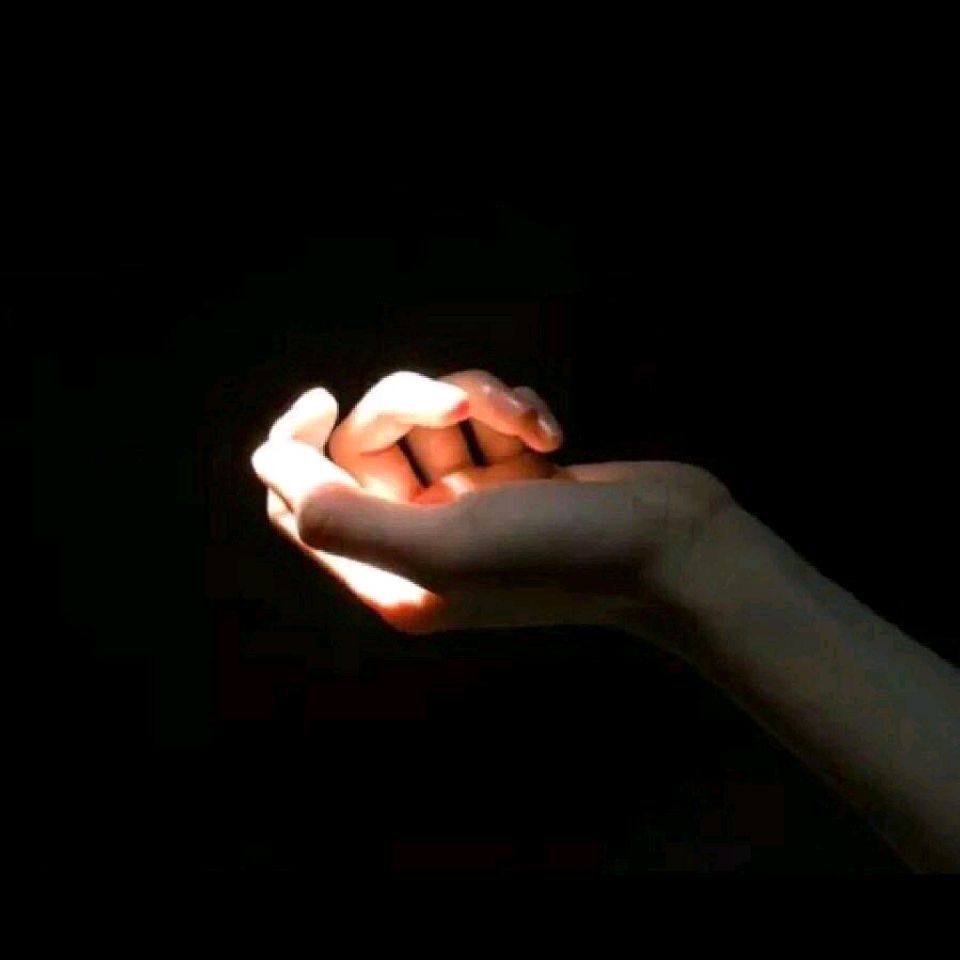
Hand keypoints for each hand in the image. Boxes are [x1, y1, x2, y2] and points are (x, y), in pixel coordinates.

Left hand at [252, 371, 732, 642]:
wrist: (675, 549)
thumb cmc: (560, 555)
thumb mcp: (441, 547)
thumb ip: (341, 516)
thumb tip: (266, 463)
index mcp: (392, 574)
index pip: (302, 504)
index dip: (296, 448)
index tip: (321, 402)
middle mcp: (425, 540)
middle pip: (370, 442)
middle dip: (415, 403)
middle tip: (466, 403)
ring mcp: (473, 504)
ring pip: (432, 416)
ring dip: (478, 399)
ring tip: (527, 425)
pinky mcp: (518, 473)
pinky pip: (484, 415)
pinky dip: (513, 409)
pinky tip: (551, 434)